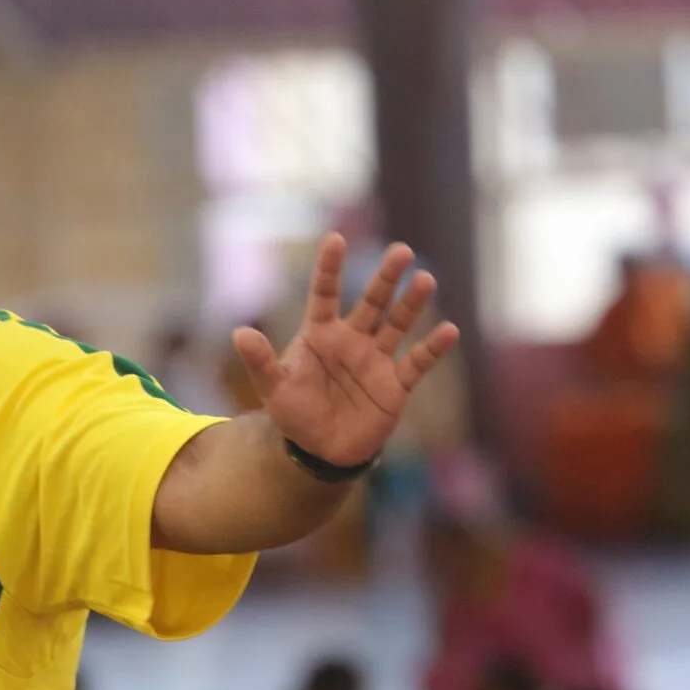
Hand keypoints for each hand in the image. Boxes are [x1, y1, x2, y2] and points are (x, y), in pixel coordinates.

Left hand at [233, 236, 460, 469]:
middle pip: (371, 302)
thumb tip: (239, 333)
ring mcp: (376, 360)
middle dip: (385, 277)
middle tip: (401, 250)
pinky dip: (433, 348)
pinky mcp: (395, 385)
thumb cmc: (295, 414)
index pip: (326, 294)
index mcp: (321, 334)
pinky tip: (449, 331)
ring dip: (411, 304)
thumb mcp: (273, 389)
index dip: (330, 269)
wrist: (321, 450)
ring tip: (425, 280)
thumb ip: (260, 362)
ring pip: (397, 324)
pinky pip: (417, 363)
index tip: (335, 239)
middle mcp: (352, 340)